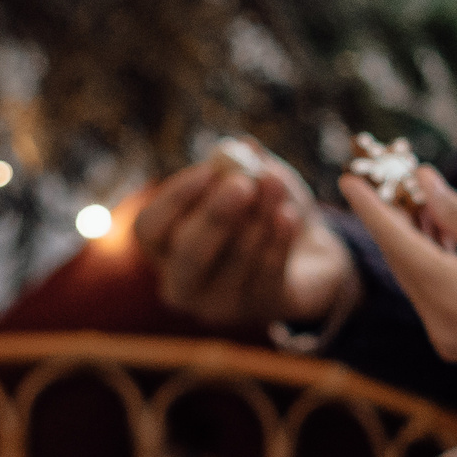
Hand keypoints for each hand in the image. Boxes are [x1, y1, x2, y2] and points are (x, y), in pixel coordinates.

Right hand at [133, 141, 358, 331]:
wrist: (306, 254)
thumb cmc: (261, 210)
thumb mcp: (250, 179)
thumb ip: (241, 163)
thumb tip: (242, 147)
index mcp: (163, 248)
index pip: (149, 229)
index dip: (174, 200)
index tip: (208, 170)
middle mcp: (181, 282)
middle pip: (187, 253)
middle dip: (215, 216)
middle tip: (243, 184)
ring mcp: (218, 304)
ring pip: (235, 260)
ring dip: (258, 217)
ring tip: (277, 184)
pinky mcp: (258, 310)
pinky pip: (267, 274)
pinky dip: (279, 240)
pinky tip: (288, 215)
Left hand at [337, 166, 456, 426]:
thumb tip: (423, 185)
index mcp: (451, 296)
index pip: (397, 243)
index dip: (370, 207)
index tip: (347, 177)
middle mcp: (437, 323)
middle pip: (401, 260)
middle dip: (390, 216)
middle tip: (383, 174)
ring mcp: (444, 338)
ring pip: (414, 276)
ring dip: (412, 236)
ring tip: (413, 192)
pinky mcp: (455, 342)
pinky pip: (430, 292)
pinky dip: (429, 260)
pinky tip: (437, 229)